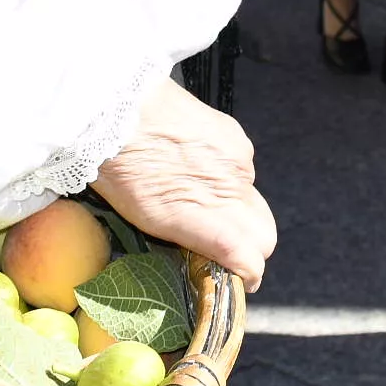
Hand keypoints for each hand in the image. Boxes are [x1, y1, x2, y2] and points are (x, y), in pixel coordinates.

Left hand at [92, 78, 272, 290]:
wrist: (119, 105)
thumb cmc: (119, 166)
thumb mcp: (146, 219)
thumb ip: (189, 239)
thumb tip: (211, 255)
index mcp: (202, 215)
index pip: (251, 258)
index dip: (248, 275)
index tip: (238, 280)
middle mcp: (229, 189)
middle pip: (266, 236)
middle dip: (252, 249)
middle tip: (225, 251)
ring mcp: (237, 161)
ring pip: (254, 202)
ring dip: (237, 211)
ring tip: (201, 201)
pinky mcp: (236, 137)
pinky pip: (244, 170)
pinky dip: (229, 180)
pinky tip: (199, 170)